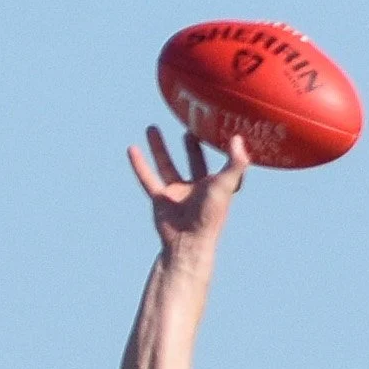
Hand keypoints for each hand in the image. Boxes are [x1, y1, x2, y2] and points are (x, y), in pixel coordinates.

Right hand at [128, 126, 249, 256]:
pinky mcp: (160, 200)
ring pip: (166, 165)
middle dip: (192, 146)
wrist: (187, 240)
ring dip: (159, 148)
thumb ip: (235, 162)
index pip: (224, 164)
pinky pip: (147, 178)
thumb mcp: (226, 184)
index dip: (225, 150)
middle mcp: (198, 189)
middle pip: (195, 162)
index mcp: (216, 185)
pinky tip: (132, 149)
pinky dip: (139, 165)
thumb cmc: (210, 214)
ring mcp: (178, 194)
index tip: (225, 130)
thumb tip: (236, 139)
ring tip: (151, 127)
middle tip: (189, 128)